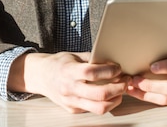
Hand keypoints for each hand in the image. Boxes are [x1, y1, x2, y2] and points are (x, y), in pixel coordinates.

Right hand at [8, 51, 128, 113]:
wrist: (40, 76)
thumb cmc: (58, 63)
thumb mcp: (73, 56)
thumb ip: (91, 59)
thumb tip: (112, 61)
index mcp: (69, 71)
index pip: (92, 73)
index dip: (109, 71)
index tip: (119, 68)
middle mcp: (70, 88)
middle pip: (99, 94)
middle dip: (118, 88)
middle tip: (126, 81)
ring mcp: (71, 101)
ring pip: (99, 108)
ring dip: (116, 99)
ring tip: (121, 91)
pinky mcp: (73, 110)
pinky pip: (93, 109)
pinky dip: (105, 103)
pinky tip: (109, 95)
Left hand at [125, 48, 166, 106]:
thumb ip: (164, 54)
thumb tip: (140, 55)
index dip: (166, 66)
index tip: (151, 66)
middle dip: (150, 85)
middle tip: (134, 80)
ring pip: (166, 99)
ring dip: (145, 94)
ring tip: (131, 88)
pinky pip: (164, 103)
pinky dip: (148, 98)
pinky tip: (137, 93)